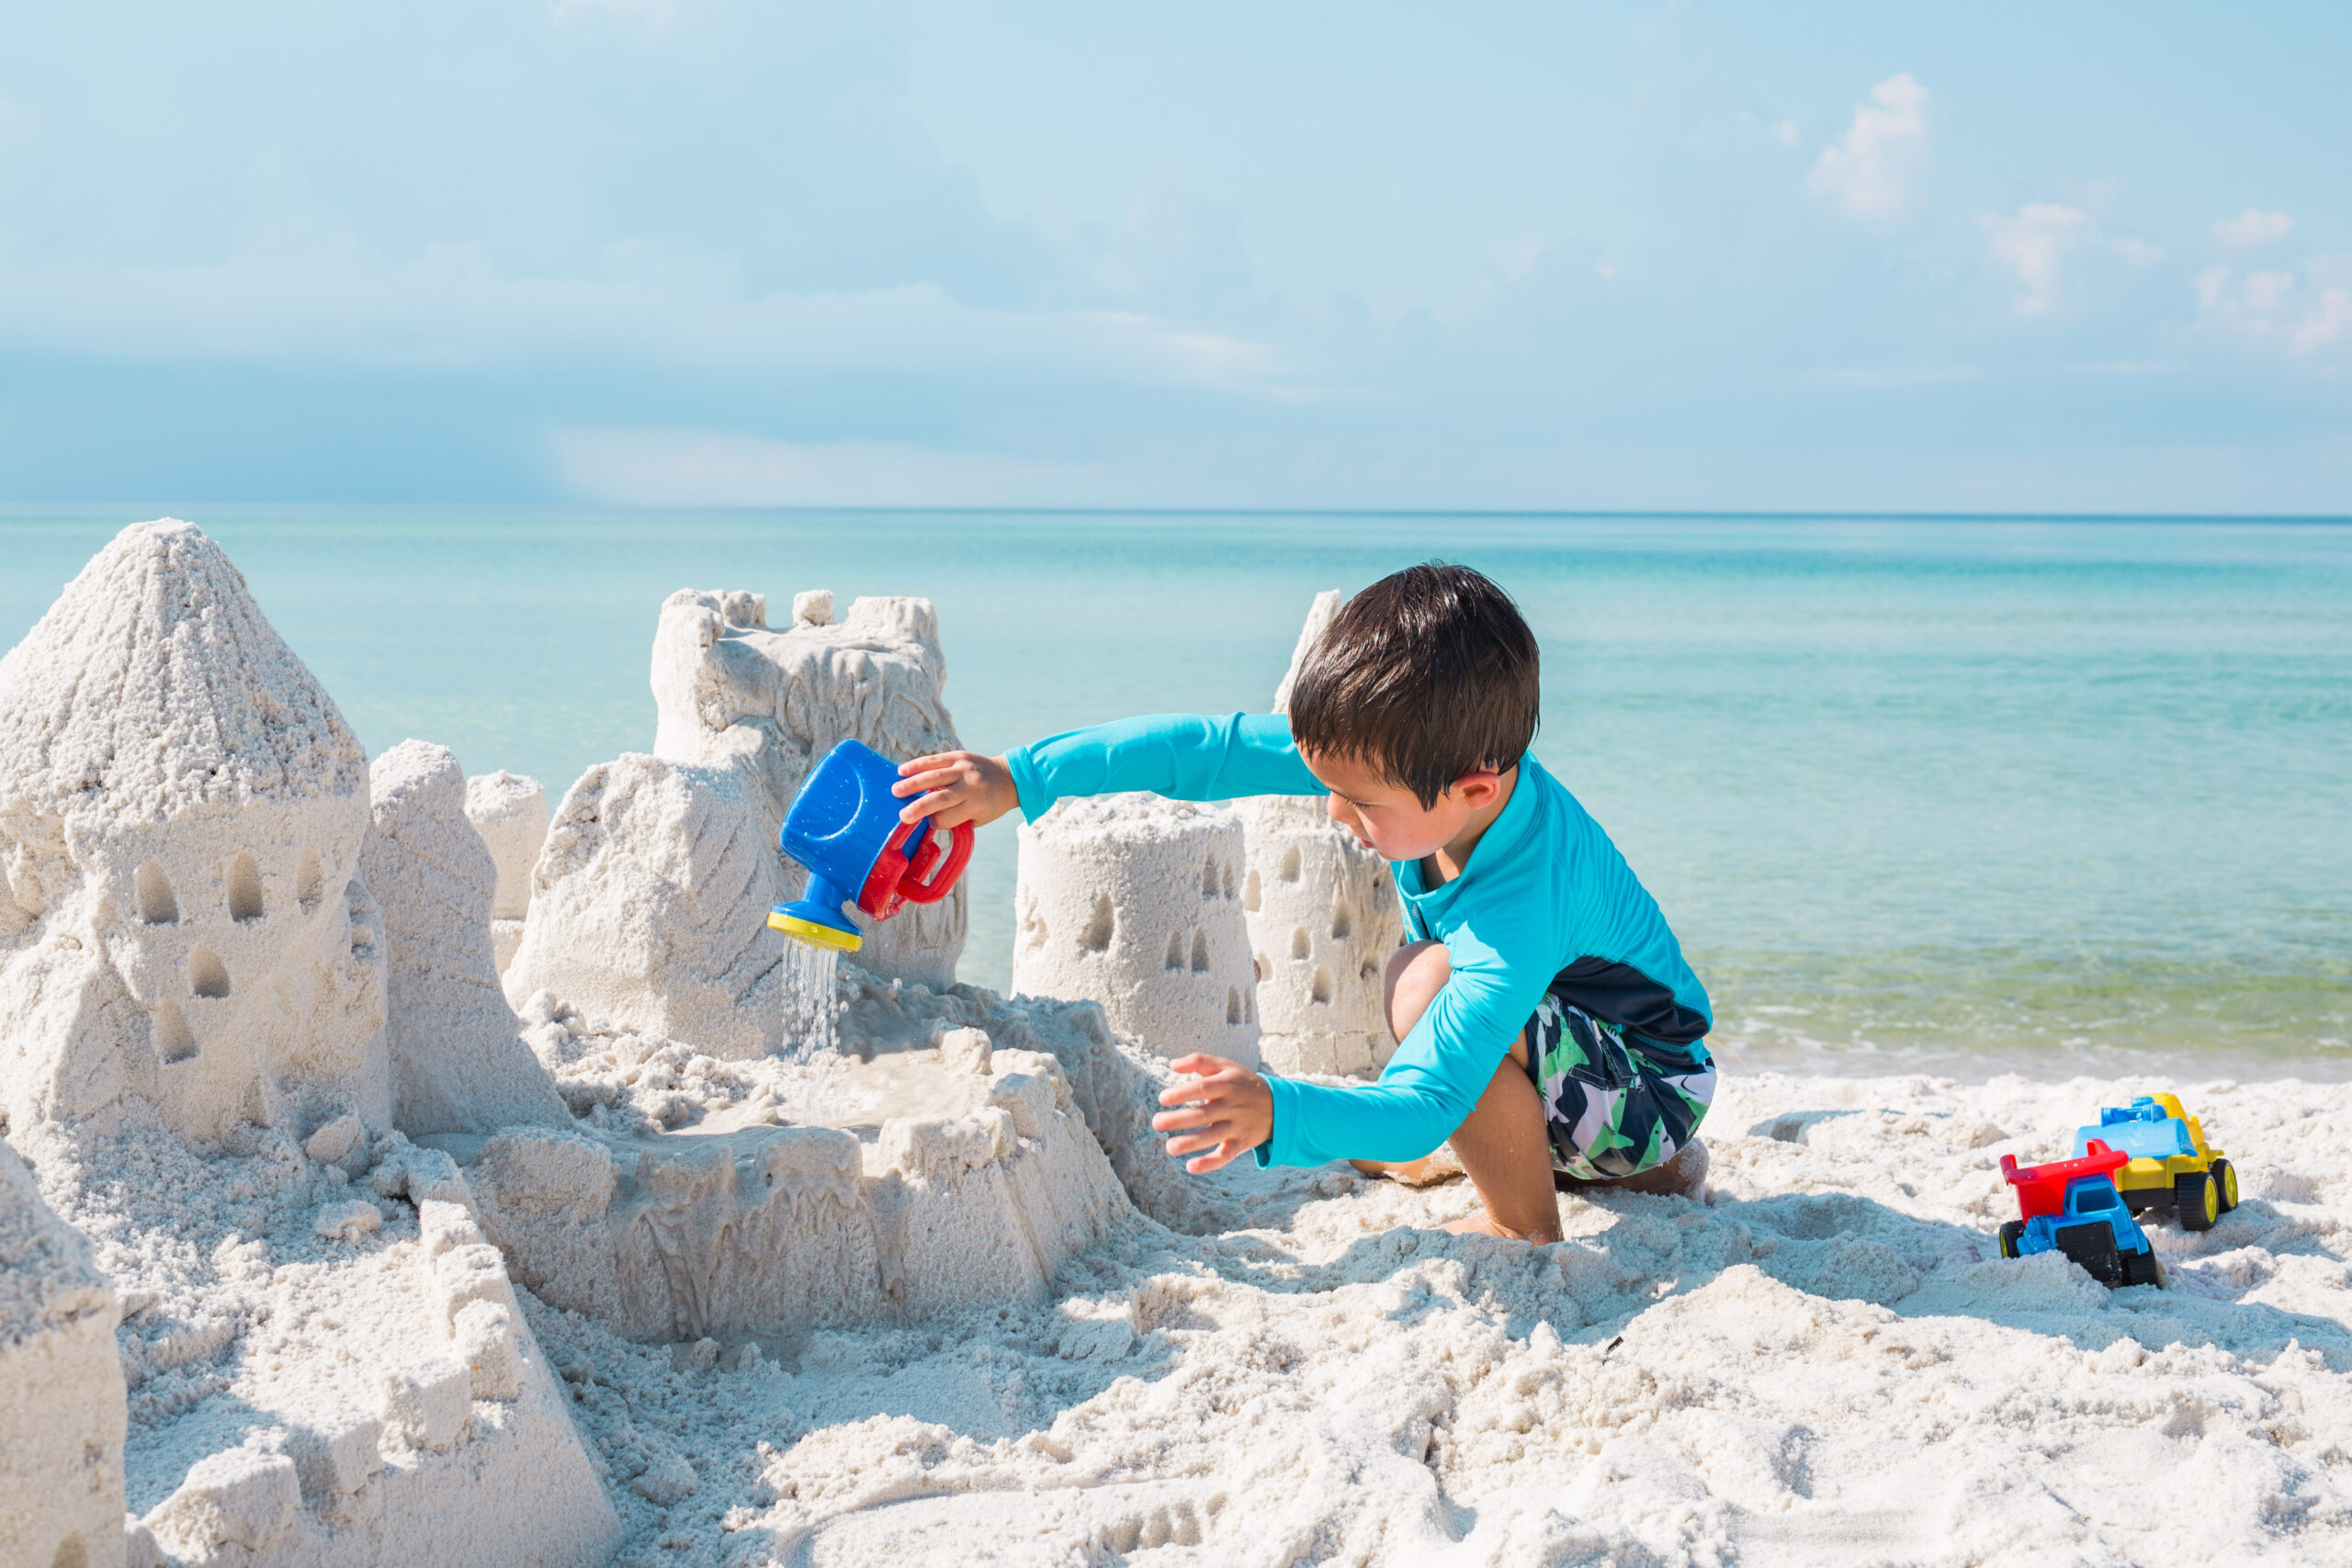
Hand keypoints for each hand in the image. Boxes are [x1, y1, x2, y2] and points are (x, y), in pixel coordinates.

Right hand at [892, 751, 1020, 828]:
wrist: (1009, 777)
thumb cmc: (991, 803)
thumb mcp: (979, 817)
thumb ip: (956, 818)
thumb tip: (927, 819)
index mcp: (977, 804)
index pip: (950, 816)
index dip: (937, 822)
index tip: (928, 823)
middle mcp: (970, 785)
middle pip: (940, 797)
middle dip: (919, 807)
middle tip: (902, 815)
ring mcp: (964, 768)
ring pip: (934, 775)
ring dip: (912, 783)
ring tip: (895, 791)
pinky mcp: (959, 755)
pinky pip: (935, 760)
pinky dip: (917, 765)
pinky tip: (902, 771)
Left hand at [1150, 1054, 1271, 1173]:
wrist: (1278, 1106)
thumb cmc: (1243, 1084)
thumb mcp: (1226, 1066)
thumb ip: (1199, 1061)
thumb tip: (1172, 1065)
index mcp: (1227, 1084)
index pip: (1202, 1088)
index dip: (1182, 1094)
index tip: (1162, 1099)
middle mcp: (1232, 1106)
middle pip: (1203, 1114)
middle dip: (1178, 1120)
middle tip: (1156, 1123)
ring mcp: (1237, 1126)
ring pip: (1212, 1137)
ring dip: (1190, 1143)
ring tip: (1169, 1148)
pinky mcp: (1241, 1144)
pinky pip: (1225, 1156)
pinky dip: (1209, 1163)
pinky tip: (1190, 1167)